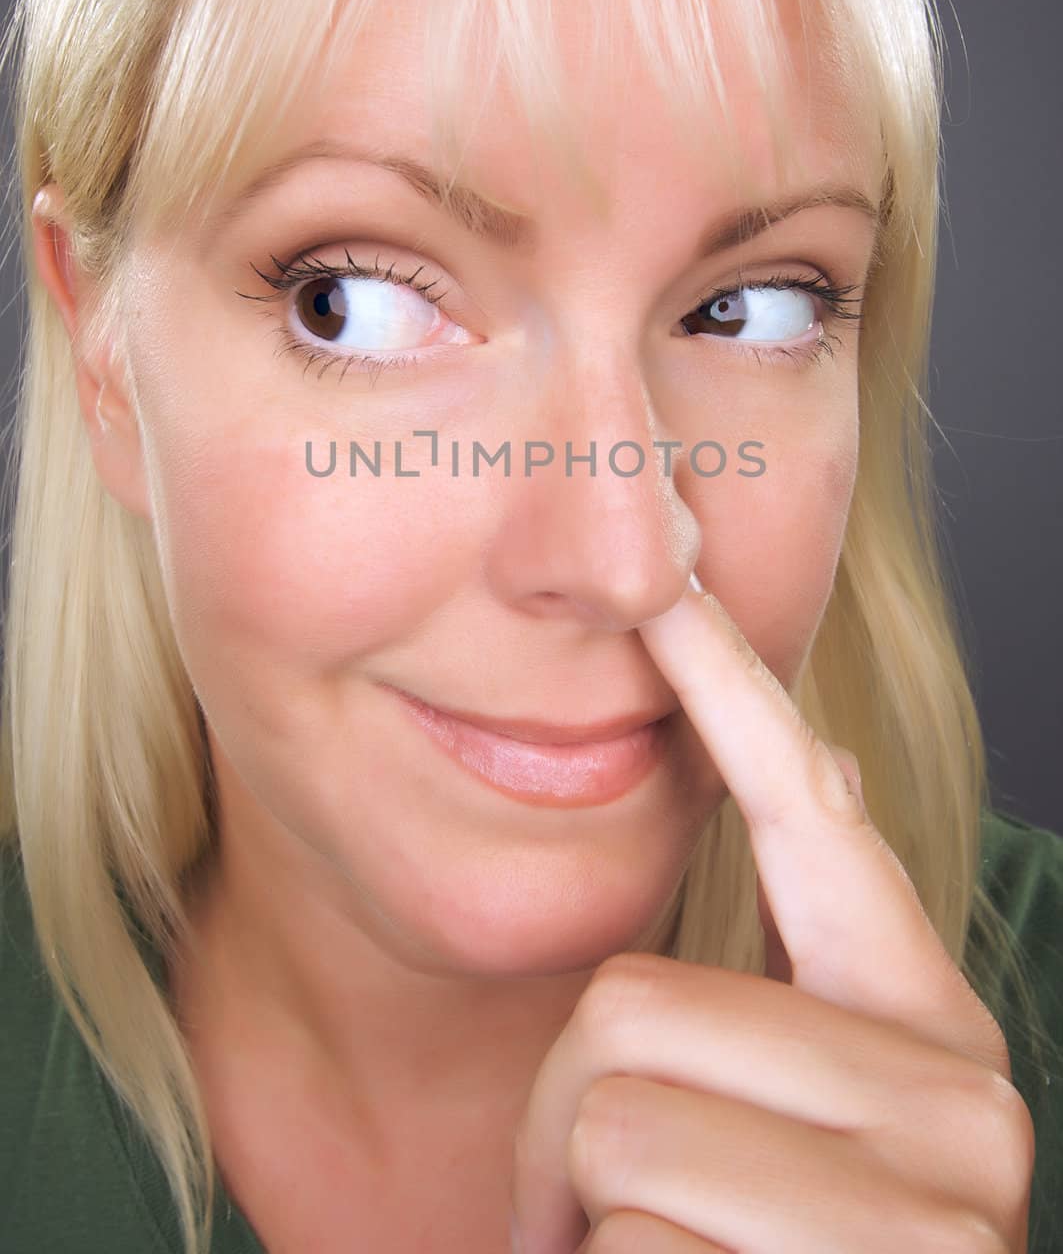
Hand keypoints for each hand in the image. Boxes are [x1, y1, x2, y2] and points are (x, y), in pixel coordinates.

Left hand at [508, 577, 1035, 1252]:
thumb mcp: (765, 1125)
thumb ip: (794, 974)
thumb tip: (838, 760)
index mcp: (923, 1032)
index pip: (816, 824)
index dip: (734, 694)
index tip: (672, 585)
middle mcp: (960, 1099)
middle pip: (629, 1005)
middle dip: (571, 1132)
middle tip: (623, 1227)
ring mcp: (928, 1211)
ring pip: (613, 1115)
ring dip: (580, 1227)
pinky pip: (626, 1241)